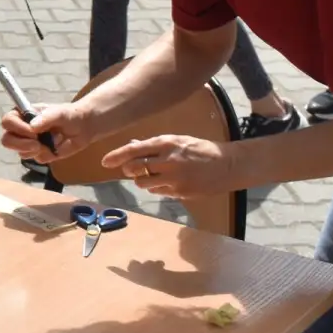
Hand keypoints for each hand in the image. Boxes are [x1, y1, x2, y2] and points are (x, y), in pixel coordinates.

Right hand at [0, 101, 100, 164]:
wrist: (84, 127)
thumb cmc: (69, 115)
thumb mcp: (59, 112)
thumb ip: (46, 118)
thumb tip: (32, 126)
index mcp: (22, 115)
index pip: (8, 122)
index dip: (16, 128)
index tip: (32, 131)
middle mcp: (22, 130)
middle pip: (7, 140)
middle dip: (20, 144)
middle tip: (37, 144)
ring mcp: (30, 143)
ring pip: (21, 153)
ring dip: (35, 150)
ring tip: (51, 143)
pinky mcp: (40, 154)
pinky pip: (37, 159)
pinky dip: (47, 155)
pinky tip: (56, 148)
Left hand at [102, 135, 236, 198]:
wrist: (227, 164)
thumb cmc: (199, 149)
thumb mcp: (177, 140)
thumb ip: (154, 145)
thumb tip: (132, 146)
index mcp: (166, 143)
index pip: (133, 150)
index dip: (116, 156)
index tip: (105, 161)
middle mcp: (168, 160)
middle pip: (134, 169)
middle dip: (128, 170)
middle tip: (130, 170)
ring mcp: (174, 178)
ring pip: (143, 183)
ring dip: (142, 180)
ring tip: (153, 175)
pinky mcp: (180, 192)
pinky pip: (158, 192)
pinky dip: (156, 188)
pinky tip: (167, 182)